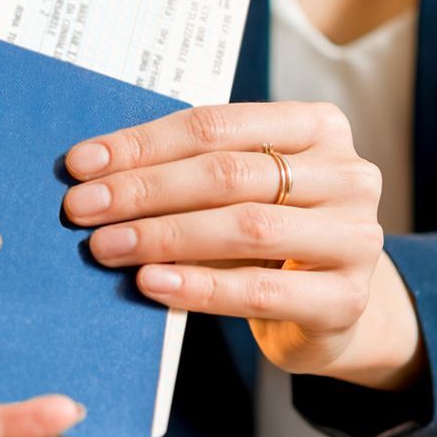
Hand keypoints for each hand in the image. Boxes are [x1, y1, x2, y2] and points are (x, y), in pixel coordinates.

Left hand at [63, 101, 422, 387]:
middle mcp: (347, 174)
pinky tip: (151, 284)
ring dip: (163, 236)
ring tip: (105, 247)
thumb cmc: (270, 239)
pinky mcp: (346, 298)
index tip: (81, 165)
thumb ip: (190, 172)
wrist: (330, 311)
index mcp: (318, 126)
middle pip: (227, 174)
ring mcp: (355, 236)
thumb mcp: (241, 191)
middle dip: (144, 190)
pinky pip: (260, 290)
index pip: (216, 125)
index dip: (143, 144)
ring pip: (245, 228)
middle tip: (82, 208)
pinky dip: (198, 287)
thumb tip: (93, 173)